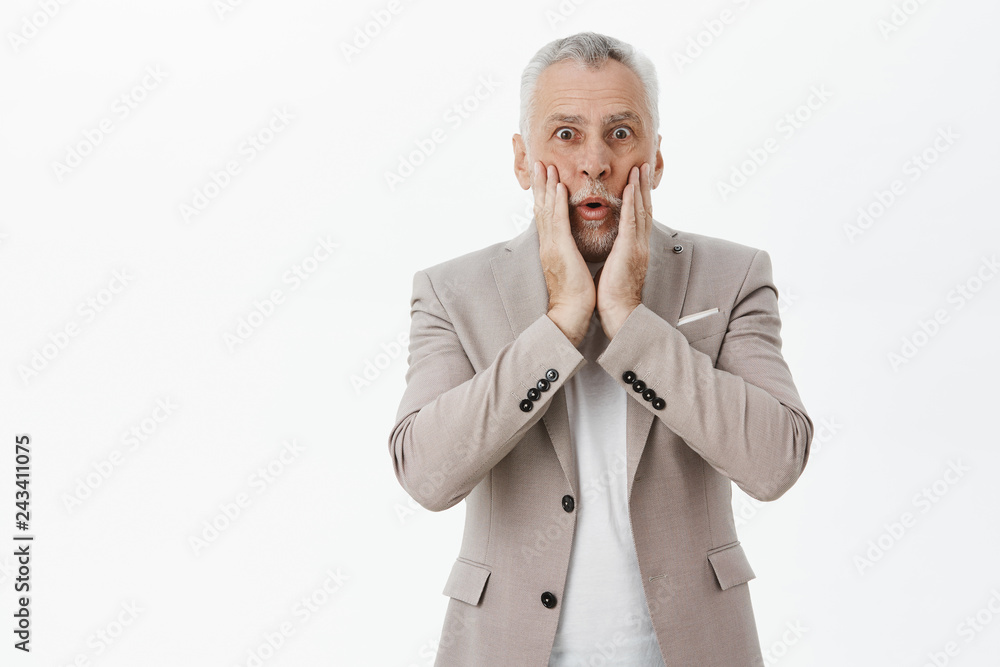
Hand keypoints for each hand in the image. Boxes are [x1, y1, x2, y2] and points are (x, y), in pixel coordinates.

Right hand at [532, 161, 594, 346]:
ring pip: (546, 209)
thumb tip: (570, 245)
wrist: (570, 313)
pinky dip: (557, 202)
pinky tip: (558, 186)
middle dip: (540, 184)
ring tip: (546, 166)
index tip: (544, 177)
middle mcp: (547, 243)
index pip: (546, 215)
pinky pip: (558, 220)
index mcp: (551, 247)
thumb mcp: (570, 267)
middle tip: (538, 163)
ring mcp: (551, 246)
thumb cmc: (574, 295)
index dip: (544, 195)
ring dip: (546, 185)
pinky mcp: (559, 249)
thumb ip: (568, 253)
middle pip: (541, 207)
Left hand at [596, 163, 652, 339]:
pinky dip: (632, 202)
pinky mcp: (630, 250)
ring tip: (640, 167)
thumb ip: (616, 253)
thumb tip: (611, 246)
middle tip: (645, 165)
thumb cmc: (613, 294)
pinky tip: (630, 186)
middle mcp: (640, 244)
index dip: (640, 197)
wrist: (619, 313)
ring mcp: (637, 246)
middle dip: (644, 186)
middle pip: (644, 208)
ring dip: (640, 186)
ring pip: (641, 210)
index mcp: (635, 248)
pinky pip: (631, 221)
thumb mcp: (615, 267)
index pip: (638, 217)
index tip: (638, 179)